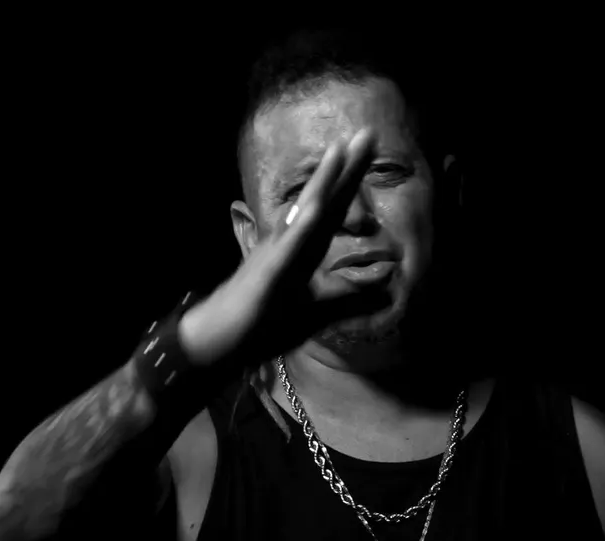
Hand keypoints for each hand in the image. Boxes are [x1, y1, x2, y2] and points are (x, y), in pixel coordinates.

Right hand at [180, 128, 389, 366]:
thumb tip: (386, 285)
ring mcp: (276, 256)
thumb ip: (350, 298)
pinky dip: (299, 229)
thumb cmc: (262, 323)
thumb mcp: (317, 313)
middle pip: (324, 201)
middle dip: (346, 168)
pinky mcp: (266, 277)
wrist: (218, 342)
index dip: (353, 180)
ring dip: (323, 183)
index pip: (334, 209)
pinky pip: (285, 250)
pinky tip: (313, 209)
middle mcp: (290, 243)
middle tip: (369, 133)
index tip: (372, 149)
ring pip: (304, 214)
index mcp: (303, 249)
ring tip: (341, 150)